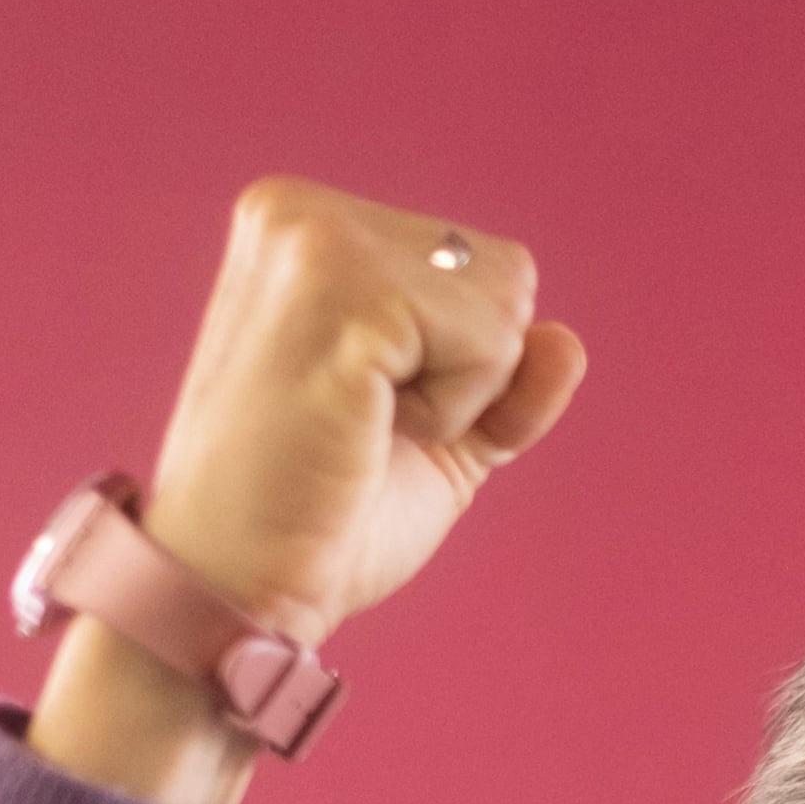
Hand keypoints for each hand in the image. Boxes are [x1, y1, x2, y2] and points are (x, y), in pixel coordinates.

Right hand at [30, 178, 586, 803]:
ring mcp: (314, 239)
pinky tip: (364, 432)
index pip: (477, 266)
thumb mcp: (440, 435)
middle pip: (503, 271)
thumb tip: (567, 340)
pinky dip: (451, 413)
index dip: (464, 368)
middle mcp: (297, 209)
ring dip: (459, 395)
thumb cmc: (319, 523)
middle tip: (364, 430)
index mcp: (303, 225)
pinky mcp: (340, 289)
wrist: (237, 594)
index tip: (371, 418)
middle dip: (467, 376)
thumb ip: (507, 377)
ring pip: (505, 299)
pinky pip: (489, 341)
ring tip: (359, 428)